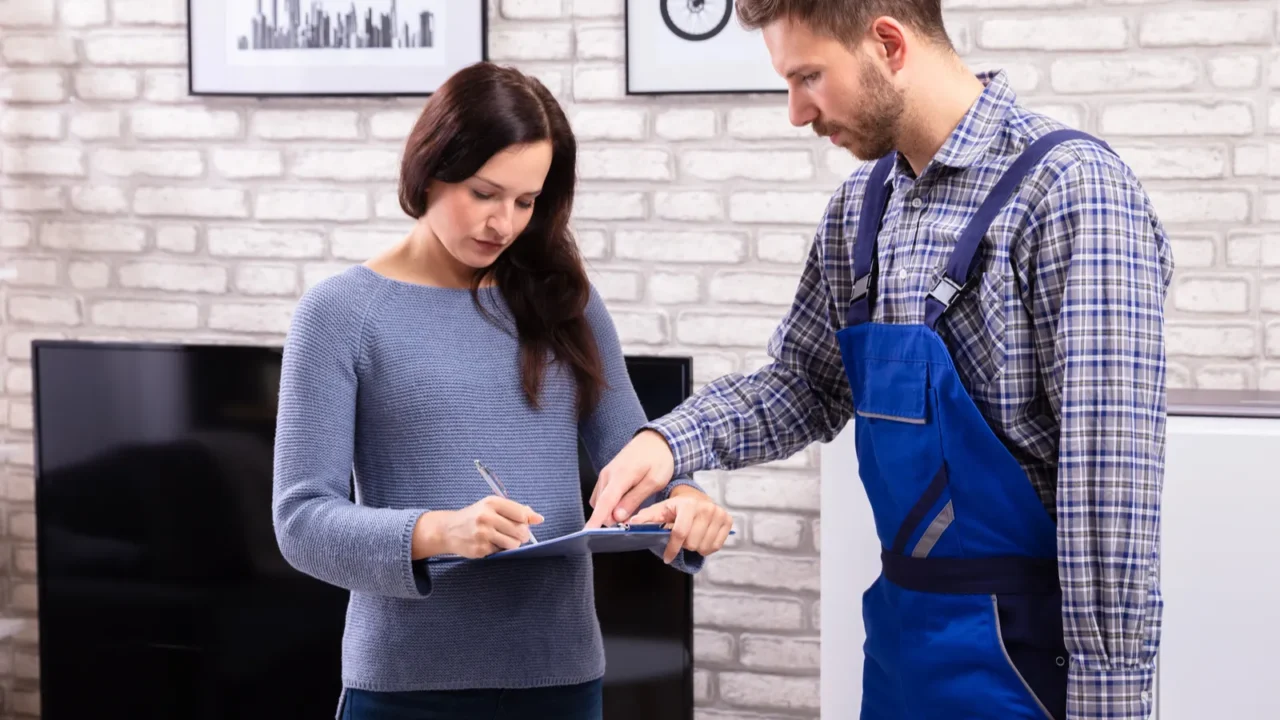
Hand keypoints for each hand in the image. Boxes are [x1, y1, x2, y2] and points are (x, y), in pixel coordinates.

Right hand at [412, 497, 543, 558]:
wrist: (447, 529)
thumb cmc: (474, 517)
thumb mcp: (492, 506)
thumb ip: (516, 510)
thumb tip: (539, 518)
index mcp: (492, 503)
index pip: (521, 514)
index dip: (527, 521)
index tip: (526, 523)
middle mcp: (486, 517)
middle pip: (520, 530)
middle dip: (522, 534)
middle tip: (515, 533)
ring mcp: (482, 534)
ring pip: (513, 544)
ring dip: (513, 544)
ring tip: (503, 538)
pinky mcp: (480, 549)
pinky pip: (501, 552)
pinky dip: (499, 549)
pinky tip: (490, 543)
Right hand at [586, 429, 674, 528]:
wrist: (656, 440)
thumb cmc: (659, 459)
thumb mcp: (654, 481)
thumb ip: (634, 499)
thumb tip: (617, 516)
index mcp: (621, 476)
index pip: (605, 502)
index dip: (596, 519)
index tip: (587, 533)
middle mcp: (608, 474)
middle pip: (601, 505)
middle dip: (611, 519)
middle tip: (630, 522)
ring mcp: (605, 474)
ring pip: (600, 501)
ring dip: (610, 511)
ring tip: (629, 511)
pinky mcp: (606, 475)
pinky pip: (602, 495)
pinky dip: (609, 504)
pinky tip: (623, 504)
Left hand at [628, 485, 731, 563]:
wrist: (696, 497)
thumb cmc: (675, 507)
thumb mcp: (659, 510)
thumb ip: (646, 518)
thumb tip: (630, 524)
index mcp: (688, 504)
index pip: (680, 533)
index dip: (672, 548)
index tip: (667, 557)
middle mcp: (706, 507)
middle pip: (692, 543)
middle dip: (683, 545)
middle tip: (680, 538)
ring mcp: (719, 513)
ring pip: (704, 547)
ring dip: (694, 547)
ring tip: (690, 536)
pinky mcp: (728, 520)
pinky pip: (716, 546)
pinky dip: (706, 547)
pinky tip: (701, 538)